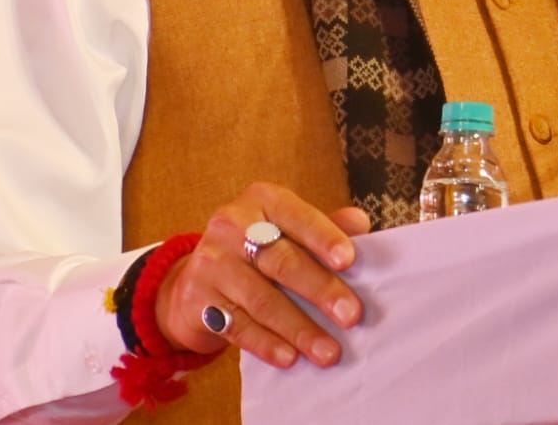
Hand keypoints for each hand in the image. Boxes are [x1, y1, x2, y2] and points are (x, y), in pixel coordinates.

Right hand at [154, 182, 370, 368]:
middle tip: (352, 316)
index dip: (324, 238)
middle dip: (320, 290)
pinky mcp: (196, 300)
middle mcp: (232, 225)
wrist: (197, 277)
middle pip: (282, 261)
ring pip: (262, 300)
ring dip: (299, 329)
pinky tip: (290, 357)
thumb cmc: (260, 250)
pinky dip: (266, 344)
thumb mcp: (289, 229)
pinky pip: (237, 327)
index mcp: (263, 200)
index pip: (298, 217)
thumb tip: (360, 223)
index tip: (349, 261)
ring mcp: (211, 263)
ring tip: (328, 351)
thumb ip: (325, 226)